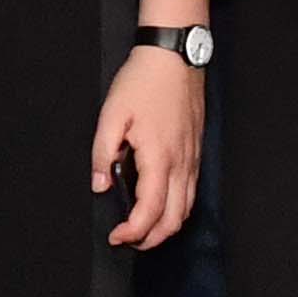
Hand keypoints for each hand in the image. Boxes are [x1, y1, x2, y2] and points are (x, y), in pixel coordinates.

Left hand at [93, 45, 204, 249]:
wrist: (174, 56)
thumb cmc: (143, 81)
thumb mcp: (112, 115)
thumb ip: (103, 154)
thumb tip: (100, 185)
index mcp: (159, 157)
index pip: (150, 211)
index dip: (133, 232)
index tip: (115, 237)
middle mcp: (181, 163)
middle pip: (174, 220)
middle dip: (151, 239)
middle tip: (127, 240)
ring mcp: (192, 158)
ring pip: (186, 209)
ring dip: (166, 227)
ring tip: (142, 229)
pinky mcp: (196, 151)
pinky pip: (191, 191)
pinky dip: (177, 209)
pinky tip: (161, 205)